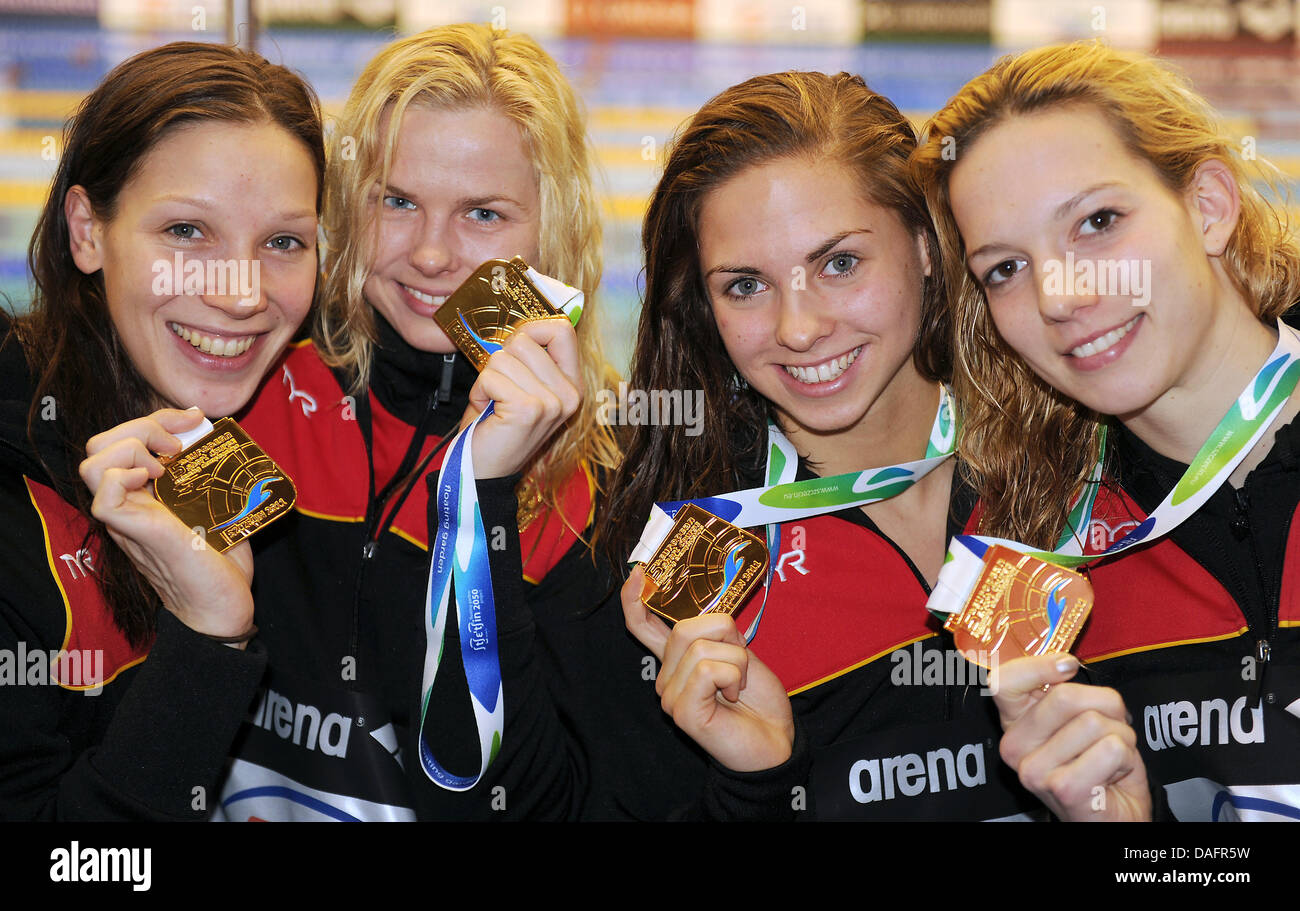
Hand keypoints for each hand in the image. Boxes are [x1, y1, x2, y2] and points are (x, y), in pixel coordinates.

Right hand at [80, 407, 254, 641]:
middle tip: (178, 443)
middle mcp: (131, 505)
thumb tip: (230, 449)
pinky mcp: (138, 535)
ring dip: (131, 448)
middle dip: (142, 425)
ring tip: (165, 465)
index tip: (194, 419)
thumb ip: (215, 482)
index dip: (158, 417)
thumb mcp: (220, 512)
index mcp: (146, 495)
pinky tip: (154, 480)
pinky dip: (124, 477)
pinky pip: (103, 499)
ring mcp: (130, 520)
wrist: (224, 610)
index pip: (126, 439)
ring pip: (93, 464)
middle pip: (101, 444)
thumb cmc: (222, 566)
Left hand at [465, 318, 581, 478]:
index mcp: (571, 384)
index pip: (562, 330)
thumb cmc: (496, 425)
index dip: (531, 329)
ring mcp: (552, 403)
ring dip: (487, 378)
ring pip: (503, 357)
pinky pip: (490, 377)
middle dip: (501, 359)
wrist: (482, 470)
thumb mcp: (520, 385)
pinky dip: (480, 391)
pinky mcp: (528, 410)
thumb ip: (526, 357)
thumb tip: (517, 327)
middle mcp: (569, 394)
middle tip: (500, 387)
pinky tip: (487, 410)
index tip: (515, 348)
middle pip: (525, 340)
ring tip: (493, 402)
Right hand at [621, 565, 794, 771]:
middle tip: (739, 666)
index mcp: (675, 660)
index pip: (643, 626)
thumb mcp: (738, 652)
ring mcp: (670, 695)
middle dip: (727, 637)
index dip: (635, 599)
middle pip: (686, 628)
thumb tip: (707, 613)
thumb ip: (715, 633)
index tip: (639, 574)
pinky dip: (733, 677)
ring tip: (738, 686)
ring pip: (701, 648)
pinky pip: (707, 669)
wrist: (775, 739)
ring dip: (736, 661)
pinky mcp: (682, 711)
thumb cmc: (757, 698)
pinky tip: (733, 698)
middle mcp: (665, 677)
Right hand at [989, 654, 1150, 820]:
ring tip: (1110, 757)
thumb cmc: (1099, 764)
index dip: (1038, 666)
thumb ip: (1064, 692)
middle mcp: (1013, 747)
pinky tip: (1113, 775)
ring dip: (1121, 736)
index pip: (1003, 682)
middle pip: (1065, 697)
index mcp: (1014, 724)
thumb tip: (1065, 665)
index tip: (1068, 666)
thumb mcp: (1076, 720)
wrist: (1116, 816)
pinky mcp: (1063, 788)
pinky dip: (1127, 758)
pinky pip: (1112, 748)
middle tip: (1107, 731)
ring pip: (1095, 722)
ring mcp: (1034, 771)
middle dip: (1106, 708)